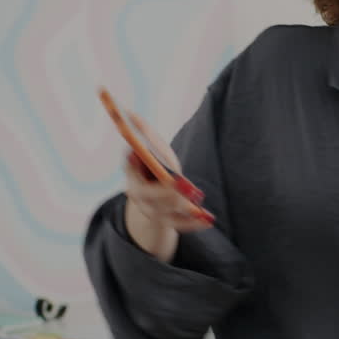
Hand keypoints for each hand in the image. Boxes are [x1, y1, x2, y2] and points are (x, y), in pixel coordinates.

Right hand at [122, 115, 210, 259]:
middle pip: (148, 195)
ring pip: (165, 212)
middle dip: (164, 190)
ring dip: (182, 207)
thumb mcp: (152, 148)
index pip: (130, 170)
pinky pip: (180, 225)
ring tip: (198, 203)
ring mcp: (152, 211)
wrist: (157, 195)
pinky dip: (194, 223)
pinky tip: (208, 219)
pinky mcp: (167, 222)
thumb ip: (143, 133)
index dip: (133, 164)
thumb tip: (129, 112)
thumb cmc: (155, 166)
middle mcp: (139, 196)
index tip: (136, 154)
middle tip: (181, 184)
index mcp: (133, 175)